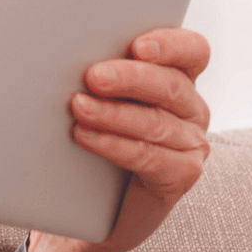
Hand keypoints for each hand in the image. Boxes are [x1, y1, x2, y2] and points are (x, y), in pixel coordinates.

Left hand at [29, 27, 211, 251]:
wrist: (92, 207)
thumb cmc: (93, 140)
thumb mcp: (99, 98)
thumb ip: (98, 73)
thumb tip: (59, 47)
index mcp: (179, 77)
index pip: (192, 50)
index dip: (170, 44)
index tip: (137, 45)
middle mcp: (192, 108)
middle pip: (170, 85)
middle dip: (130, 78)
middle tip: (93, 76)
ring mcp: (191, 142)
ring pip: (156, 122)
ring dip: (113, 113)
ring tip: (78, 107)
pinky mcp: (182, 174)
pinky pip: (150, 157)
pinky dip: (114, 145)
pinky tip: (86, 136)